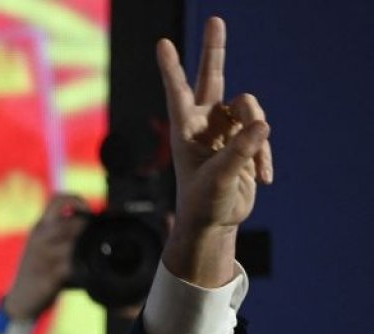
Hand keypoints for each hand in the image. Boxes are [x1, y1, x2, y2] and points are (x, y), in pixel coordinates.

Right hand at [2, 194, 87, 320]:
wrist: (20, 299)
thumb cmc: (37, 270)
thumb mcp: (43, 245)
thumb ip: (60, 232)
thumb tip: (89, 221)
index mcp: (38, 228)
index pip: (56, 199)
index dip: (76, 200)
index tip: (87, 212)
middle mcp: (39, 239)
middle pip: (68, 221)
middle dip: (86, 228)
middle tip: (93, 237)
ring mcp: (42, 258)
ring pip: (71, 243)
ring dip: (84, 247)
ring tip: (88, 254)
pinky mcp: (49, 276)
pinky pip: (71, 267)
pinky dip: (81, 268)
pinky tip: (84, 271)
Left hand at [156, 16, 271, 287]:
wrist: (215, 221)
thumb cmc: (205, 202)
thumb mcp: (220, 179)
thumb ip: (240, 151)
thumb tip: (263, 124)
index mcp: (184, 130)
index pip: (178, 93)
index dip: (172, 68)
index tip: (161, 44)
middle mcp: (204, 122)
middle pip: (213, 78)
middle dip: (215, 50)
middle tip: (216, 20)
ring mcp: (225, 128)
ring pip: (250, 109)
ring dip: (257, 137)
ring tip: (255, 167)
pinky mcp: (244, 138)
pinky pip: (262, 132)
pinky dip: (264, 154)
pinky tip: (262, 177)